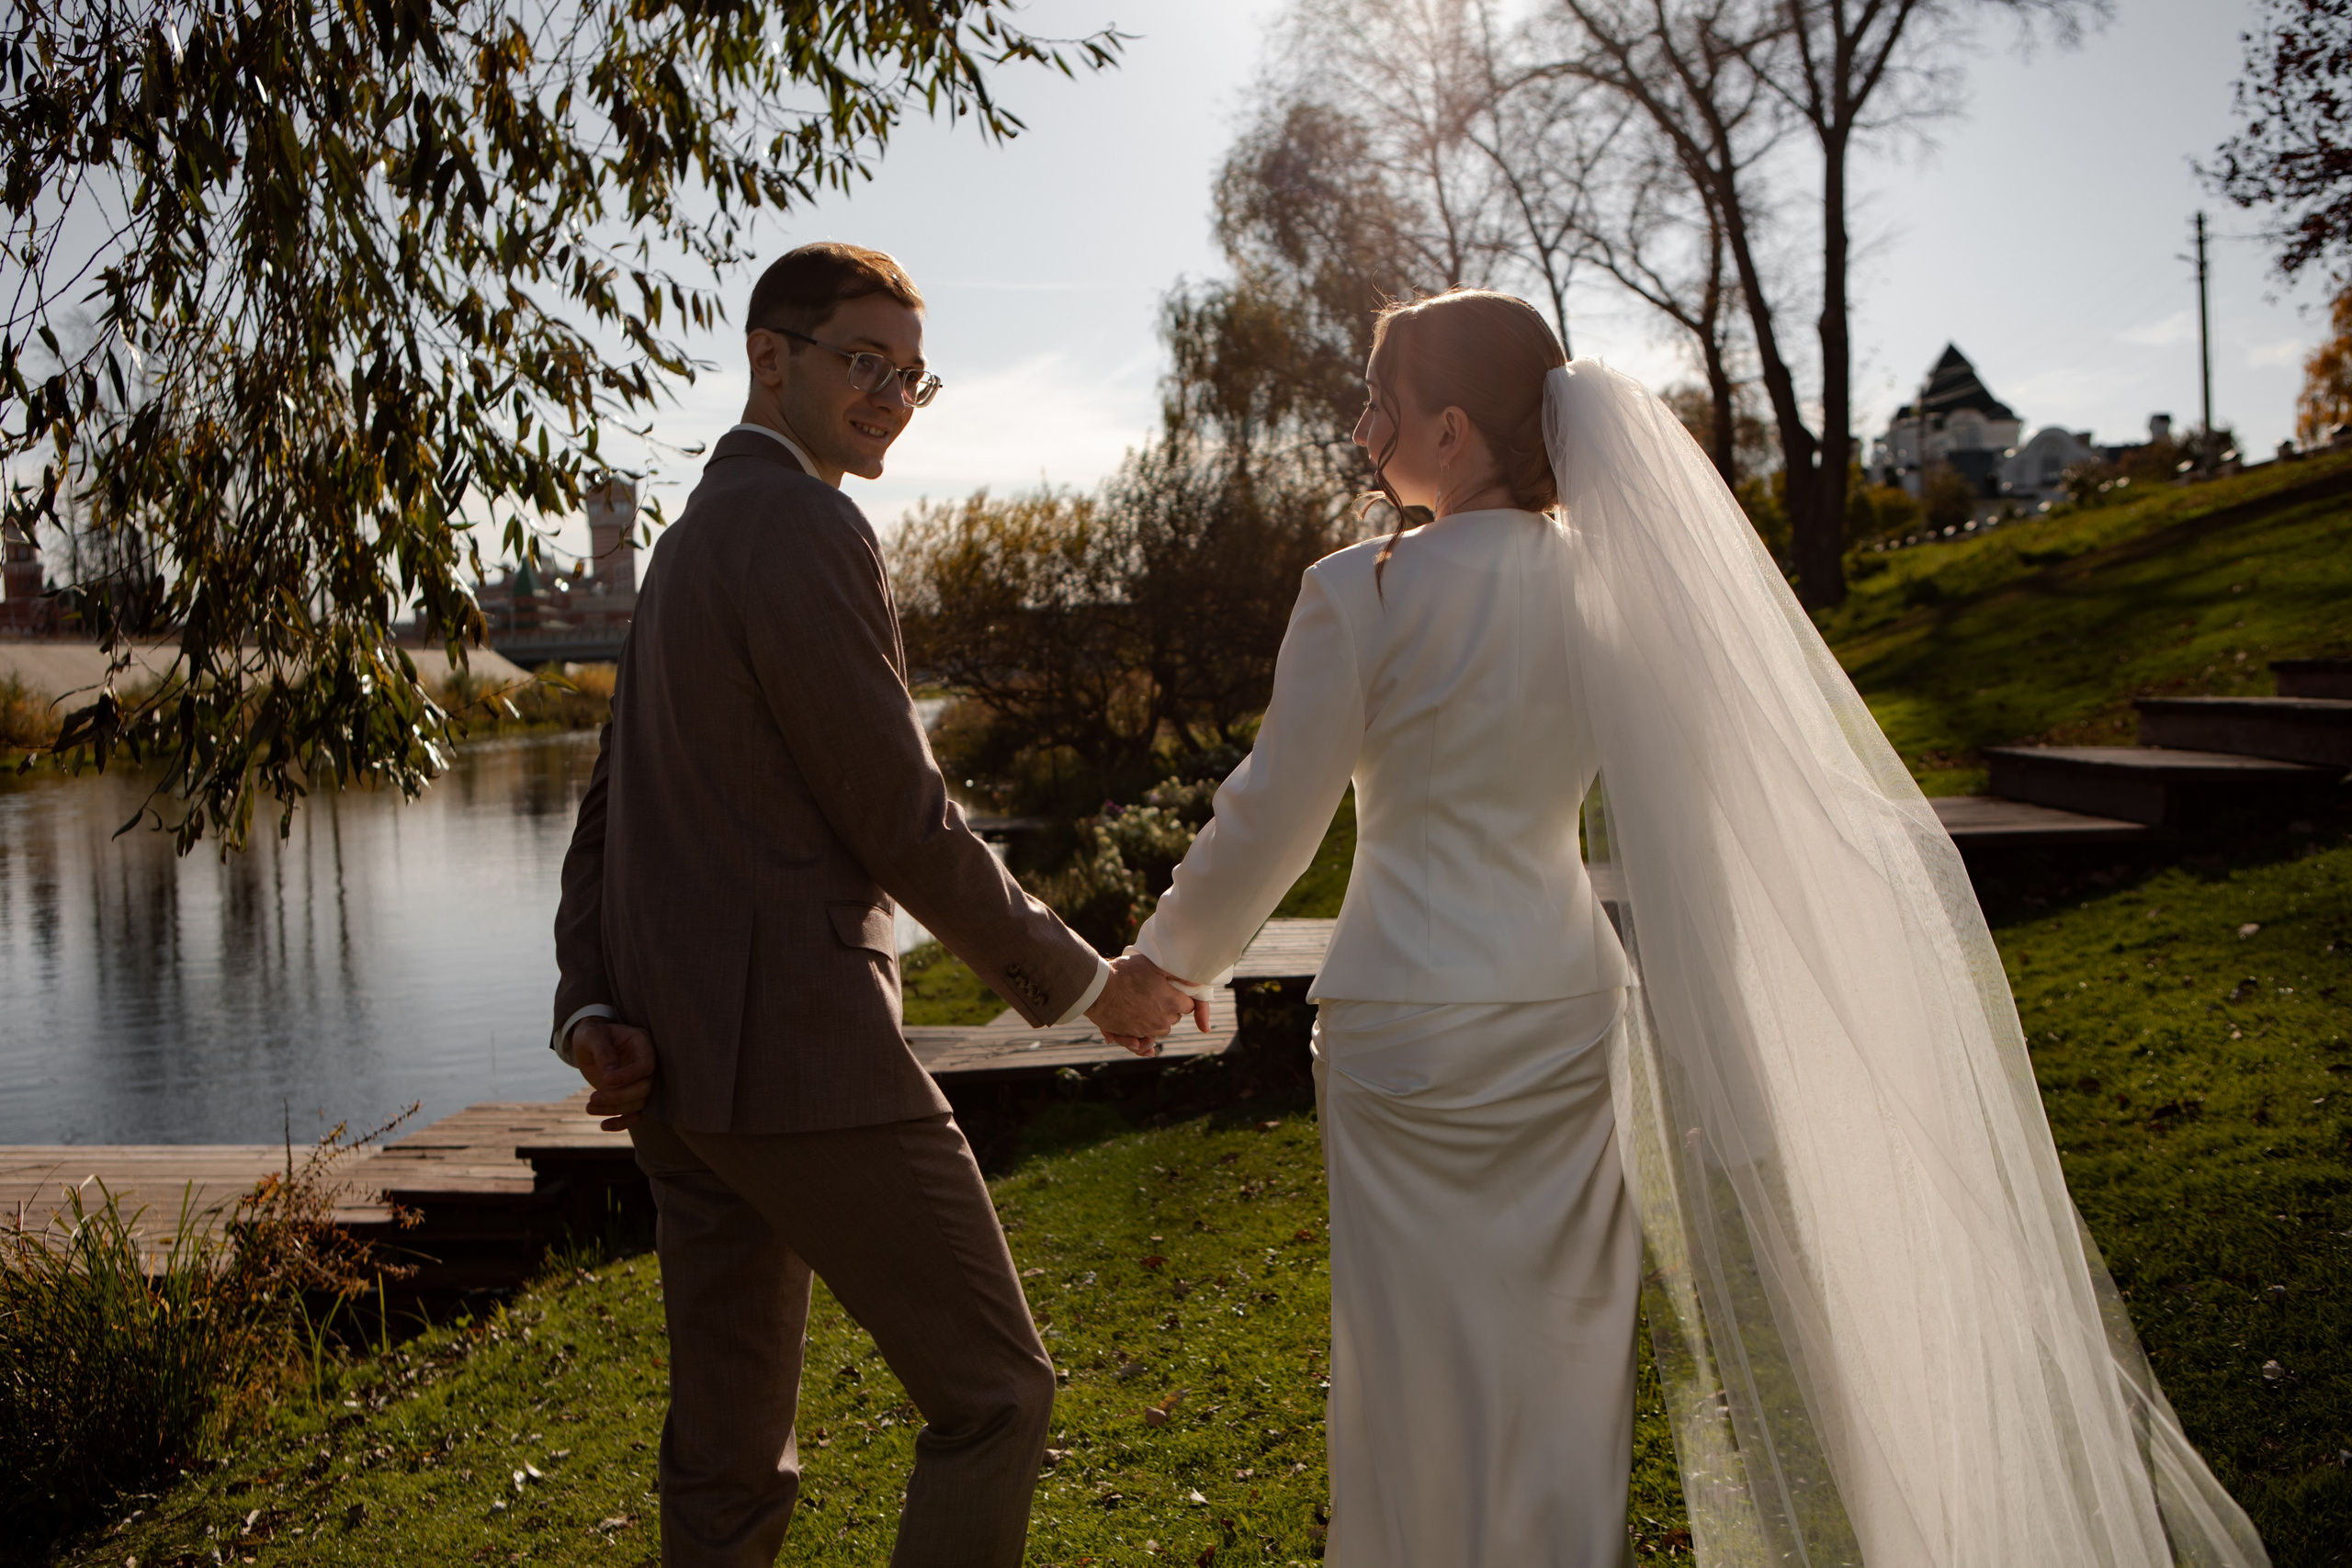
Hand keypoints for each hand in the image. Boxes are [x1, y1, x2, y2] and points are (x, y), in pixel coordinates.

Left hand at [571, 1018, 655, 1130]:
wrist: (589, 1043)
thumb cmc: (592, 1035)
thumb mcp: (593, 1036)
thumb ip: (603, 1052)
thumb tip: (610, 1075)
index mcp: (642, 1044)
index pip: (646, 1065)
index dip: (629, 1076)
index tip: (605, 1080)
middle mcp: (646, 1064)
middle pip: (645, 1088)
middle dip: (619, 1097)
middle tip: (593, 1098)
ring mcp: (640, 1081)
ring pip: (638, 1103)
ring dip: (614, 1110)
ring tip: (589, 1107)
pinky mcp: (631, 1095)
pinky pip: (634, 1114)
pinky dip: (621, 1123)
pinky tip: (603, 1126)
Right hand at [1084, 952, 1206, 1057]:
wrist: (1096, 988)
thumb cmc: (1125, 972)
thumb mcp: (1153, 965)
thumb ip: (1177, 974)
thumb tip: (1197, 982)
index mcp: (1171, 1002)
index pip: (1190, 1006)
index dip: (1182, 997)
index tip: (1173, 991)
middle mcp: (1162, 1020)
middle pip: (1175, 1019)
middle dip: (1170, 1009)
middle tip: (1157, 995)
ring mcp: (1146, 1029)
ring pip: (1160, 1029)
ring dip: (1157, 1021)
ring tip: (1146, 1007)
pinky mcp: (1131, 1035)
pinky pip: (1143, 1042)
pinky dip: (1143, 1039)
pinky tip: (1141, 1037)